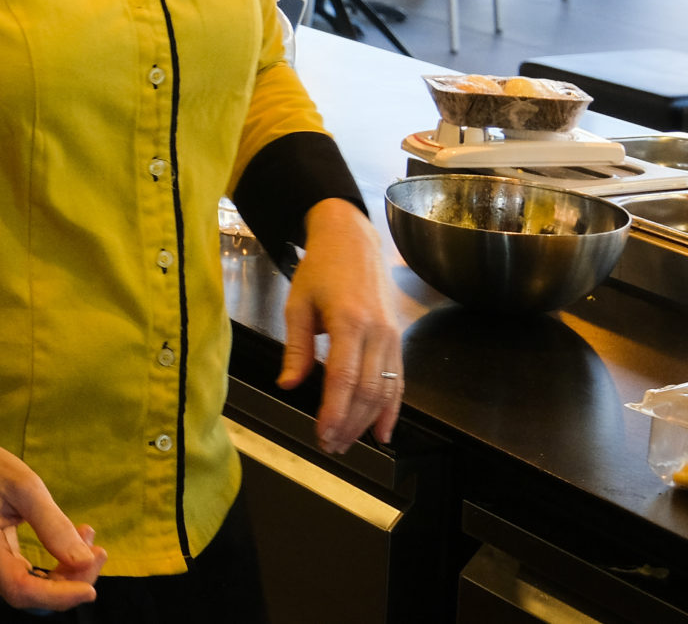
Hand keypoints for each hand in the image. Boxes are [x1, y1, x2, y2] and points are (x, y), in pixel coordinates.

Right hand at [0, 395, 102, 609]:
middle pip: (30, 594)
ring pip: (31, 589)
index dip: (58, 595)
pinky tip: (69, 545)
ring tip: (87, 539)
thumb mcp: (23, 485)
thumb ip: (53, 525)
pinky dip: (52, 568)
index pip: (20, 589)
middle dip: (70, 579)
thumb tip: (84, 560)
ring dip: (64, 573)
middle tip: (98, 549)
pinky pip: (25, 578)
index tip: (90, 589)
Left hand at [281, 198, 403, 452]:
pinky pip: (398, 381)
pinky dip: (392, 409)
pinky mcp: (398, 341)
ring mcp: (392, 338)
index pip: (343, 378)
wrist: (353, 242)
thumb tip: (289, 385)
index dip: (334, 411)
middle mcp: (377, 333)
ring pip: (385, 391)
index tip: (322, 434)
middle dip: (349, 424)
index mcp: (349, 322)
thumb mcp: (297, 304)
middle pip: (367, 391)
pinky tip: (382, 432)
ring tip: (347, 443)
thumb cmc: (320, 270)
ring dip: (366, 422)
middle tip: (331, 446)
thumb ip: (295, 348)